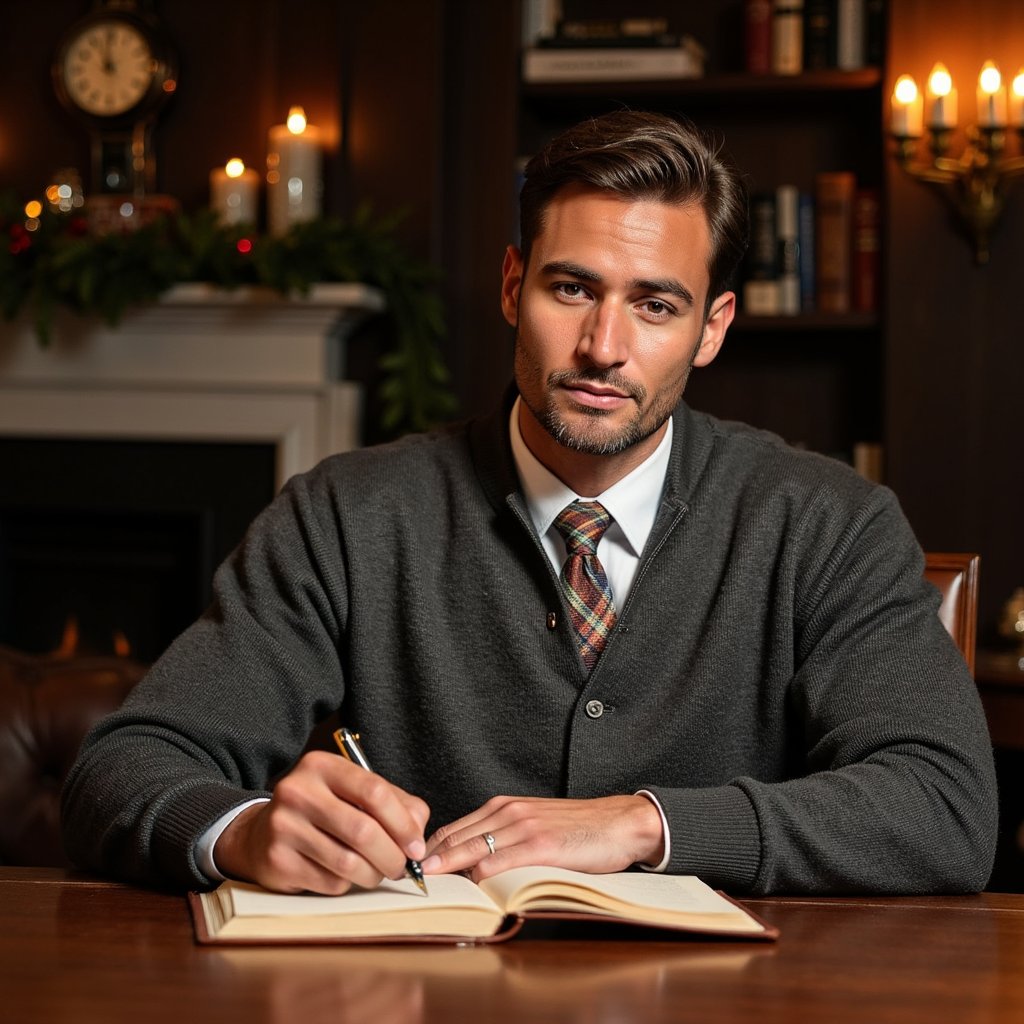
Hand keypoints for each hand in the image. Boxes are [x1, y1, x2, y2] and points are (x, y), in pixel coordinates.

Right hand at [213, 750, 429, 894]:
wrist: (260, 833)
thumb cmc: (322, 811)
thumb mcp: (354, 793)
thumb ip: (395, 805)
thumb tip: (417, 837)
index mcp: (322, 766)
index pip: (374, 792)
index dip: (403, 823)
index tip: (417, 846)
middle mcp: (298, 791)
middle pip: (363, 830)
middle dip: (392, 856)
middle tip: (403, 868)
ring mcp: (283, 826)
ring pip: (348, 862)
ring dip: (373, 875)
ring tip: (378, 873)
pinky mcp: (277, 861)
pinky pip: (330, 882)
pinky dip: (348, 884)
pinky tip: (345, 875)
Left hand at [421, 794, 664, 880]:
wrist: (618, 821)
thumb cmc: (576, 828)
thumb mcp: (532, 824)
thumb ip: (503, 837)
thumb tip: (471, 864)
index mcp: (503, 807)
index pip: (453, 828)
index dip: (429, 849)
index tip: (410, 867)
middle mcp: (508, 812)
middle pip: (456, 836)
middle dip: (429, 858)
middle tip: (406, 876)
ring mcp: (524, 827)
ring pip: (473, 847)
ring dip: (448, 866)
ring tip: (426, 882)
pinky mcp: (543, 845)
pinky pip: (505, 859)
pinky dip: (483, 873)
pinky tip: (470, 883)